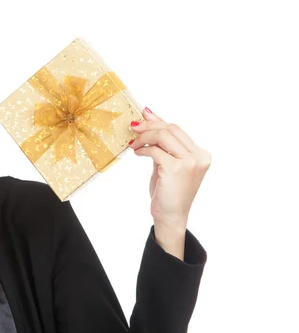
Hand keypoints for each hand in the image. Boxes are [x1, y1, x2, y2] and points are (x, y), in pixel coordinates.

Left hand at [129, 107, 210, 258]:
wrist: (171, 217)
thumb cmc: (169, 192)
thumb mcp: (167, 163)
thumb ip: (162, 143)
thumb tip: (149, 116)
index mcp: (201, 154)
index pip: (177, 129)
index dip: (158, 120)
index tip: (143, 115)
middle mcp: (199, 156)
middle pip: (170, 128)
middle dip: (149, 125)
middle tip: (133, 128)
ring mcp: (189, 162)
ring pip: (163, 136)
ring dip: (144, 136)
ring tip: (134, 144)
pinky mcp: (176, 169)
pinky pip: (155, 150)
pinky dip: (143, 149)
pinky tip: (137, 153)